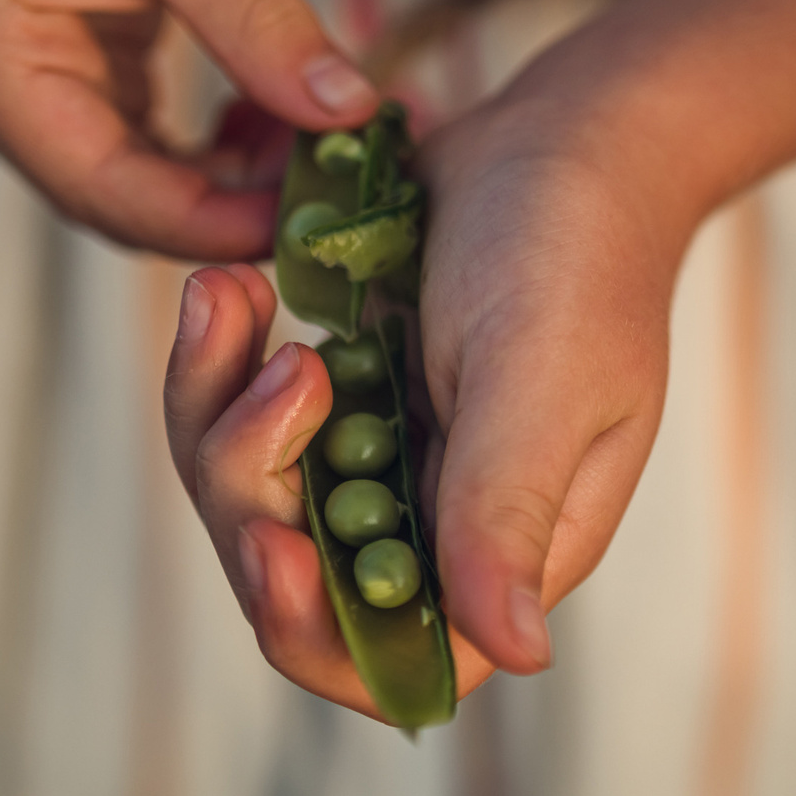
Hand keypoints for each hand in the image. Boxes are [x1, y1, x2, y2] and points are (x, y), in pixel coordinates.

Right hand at [0, 0, 379, 258]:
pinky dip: (212, 149)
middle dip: (227, 205)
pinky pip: (140, 146)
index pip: (101, 188)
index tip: (311, 221)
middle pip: (113, 198)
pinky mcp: (55, 75)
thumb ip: (262, 26)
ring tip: (319, 142)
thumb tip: (349, 116)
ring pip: (132, 181)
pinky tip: (278, 119)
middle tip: (336, 190)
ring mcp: (8, 88)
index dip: (210, 222)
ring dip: (228, 180)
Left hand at [162, 90, 693, 708]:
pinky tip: (236, 286)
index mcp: (506, 548)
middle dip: (252, 485)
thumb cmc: (577, 252)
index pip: (397, 660)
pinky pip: (242, 415)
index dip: (314, 629)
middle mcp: (438, 526)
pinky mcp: (344, 400)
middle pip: (293, 580)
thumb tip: (516, 658)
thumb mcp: (540, 378)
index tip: (272, 539)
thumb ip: (507, 512)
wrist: (570, 135)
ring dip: (218, 408)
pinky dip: (221, 358)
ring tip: (231, 295)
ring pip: (250, 494)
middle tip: (285, 369)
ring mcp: (383, 463)